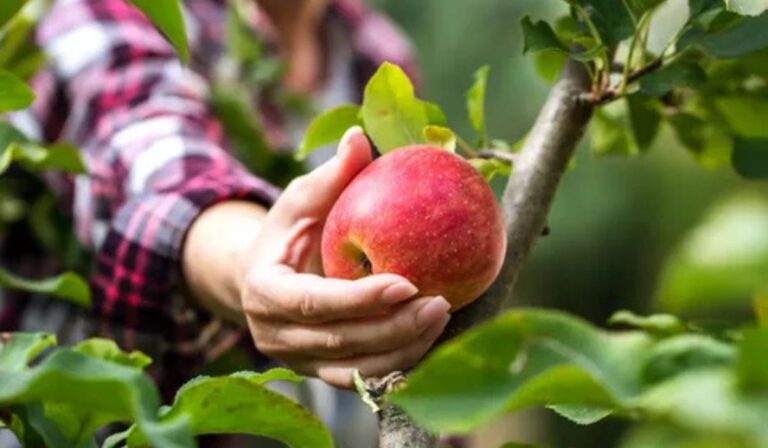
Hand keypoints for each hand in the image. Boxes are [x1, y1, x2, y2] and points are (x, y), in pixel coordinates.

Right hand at [239, 127, 450, 387]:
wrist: (265, 278)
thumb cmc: (288, 231)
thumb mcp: (301, 200)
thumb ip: (330, 176)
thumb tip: (360, 136)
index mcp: (264, 293)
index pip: (312, 303)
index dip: (358, 298)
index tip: (406, 282)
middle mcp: (275, 336)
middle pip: (340, 341)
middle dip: (393, 327)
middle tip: (440, 303)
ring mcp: (298, 361)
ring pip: (355, 369)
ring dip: (403, 348)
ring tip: (443, 317)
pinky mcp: (321, 373)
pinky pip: (363, 377)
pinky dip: (398, 363)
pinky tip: (432, 340)